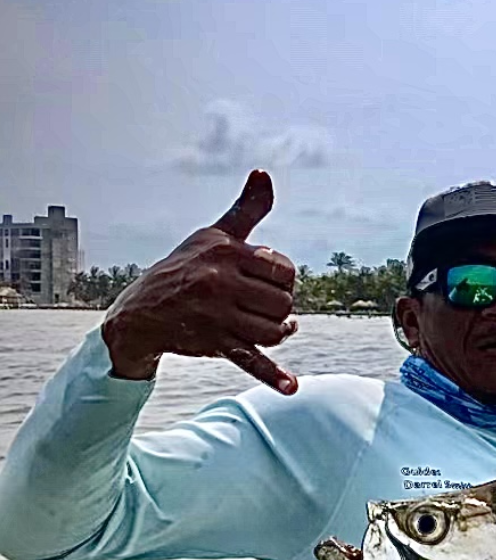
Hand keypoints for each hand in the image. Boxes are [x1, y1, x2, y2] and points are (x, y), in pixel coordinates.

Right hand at [100, 169, 298, 392]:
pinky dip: (272, 375)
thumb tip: (264, 173)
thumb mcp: (213, 235)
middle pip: (283, 302)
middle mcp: (220, 283)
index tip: (265, 278)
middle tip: (262, 304)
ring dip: (279, 332)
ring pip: (275, 331)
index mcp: (225, 253)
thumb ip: (246, 209)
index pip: (285, 270)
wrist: (140, 312)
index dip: (283, 278)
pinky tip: (291, 386)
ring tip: (274, 326)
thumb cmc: (185, 267)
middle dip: (279, 306)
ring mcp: (217, 316)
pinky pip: (250, 360)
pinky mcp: (215, 344)